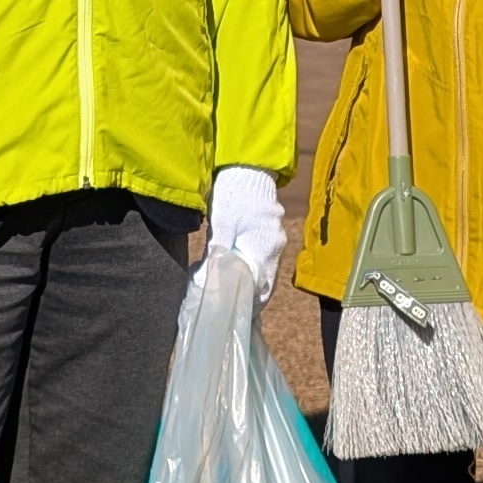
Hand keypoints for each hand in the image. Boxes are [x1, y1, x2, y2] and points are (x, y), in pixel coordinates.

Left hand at [206, 164, 285, 295]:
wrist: (247, 166)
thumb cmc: (234, 194)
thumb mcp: (221, 226)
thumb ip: (216, 256)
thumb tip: (207, 284)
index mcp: (265, 249)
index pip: (261, 290)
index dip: (248, 306)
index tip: (232, 316)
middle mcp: (275, 247)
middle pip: (264, 284)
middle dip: (247, 298)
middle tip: (226, 308)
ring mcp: (275, 239)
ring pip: (263, 271)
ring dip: (248, 284)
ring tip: (227, 293)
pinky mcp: (270, 232)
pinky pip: (262, 259)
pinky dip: (250, 269)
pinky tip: (234, 271)